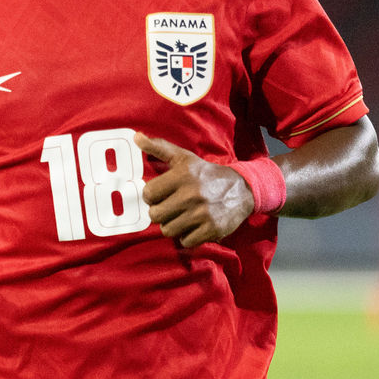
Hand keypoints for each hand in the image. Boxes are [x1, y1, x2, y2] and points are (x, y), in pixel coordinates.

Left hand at [135, 133, 254, 247]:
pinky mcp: (212, 229)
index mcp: (183, 175)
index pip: (148, 194)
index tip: (160, 195)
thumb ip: (159, 147)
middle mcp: (192, 194)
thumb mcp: (184, 158)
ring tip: (181, 217)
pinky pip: (186, 241)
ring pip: (168, 230)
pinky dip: (188, 236)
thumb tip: (136, 137)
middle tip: (170, 208)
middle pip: (155, 215)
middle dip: (160, 213)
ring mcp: (203, 213)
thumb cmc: (206, 174)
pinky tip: (194, 226)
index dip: (151, 196)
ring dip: (173, 226)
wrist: (242, 189)